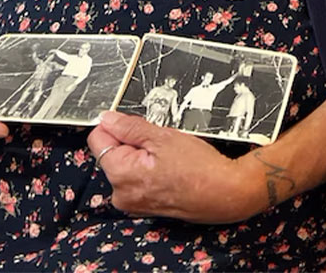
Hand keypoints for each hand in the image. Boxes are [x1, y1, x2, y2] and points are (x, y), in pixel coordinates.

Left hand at [88, 110, 260, 223]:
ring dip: (141, 155)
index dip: (115, 125)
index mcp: (120, 175)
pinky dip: (149, 169)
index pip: (98, 139)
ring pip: (126, 165)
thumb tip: (107, 119)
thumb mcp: (163, 137)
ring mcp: (133, 203)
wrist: (227, 193)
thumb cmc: (200, 168)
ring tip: (167, 156)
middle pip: (112, 153)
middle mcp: (121, 194)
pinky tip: (169, 167)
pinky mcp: (145, 206)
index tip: (134, 123)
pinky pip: (138, 178)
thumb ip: (130, 127)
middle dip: (131, 141)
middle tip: (159, 141)